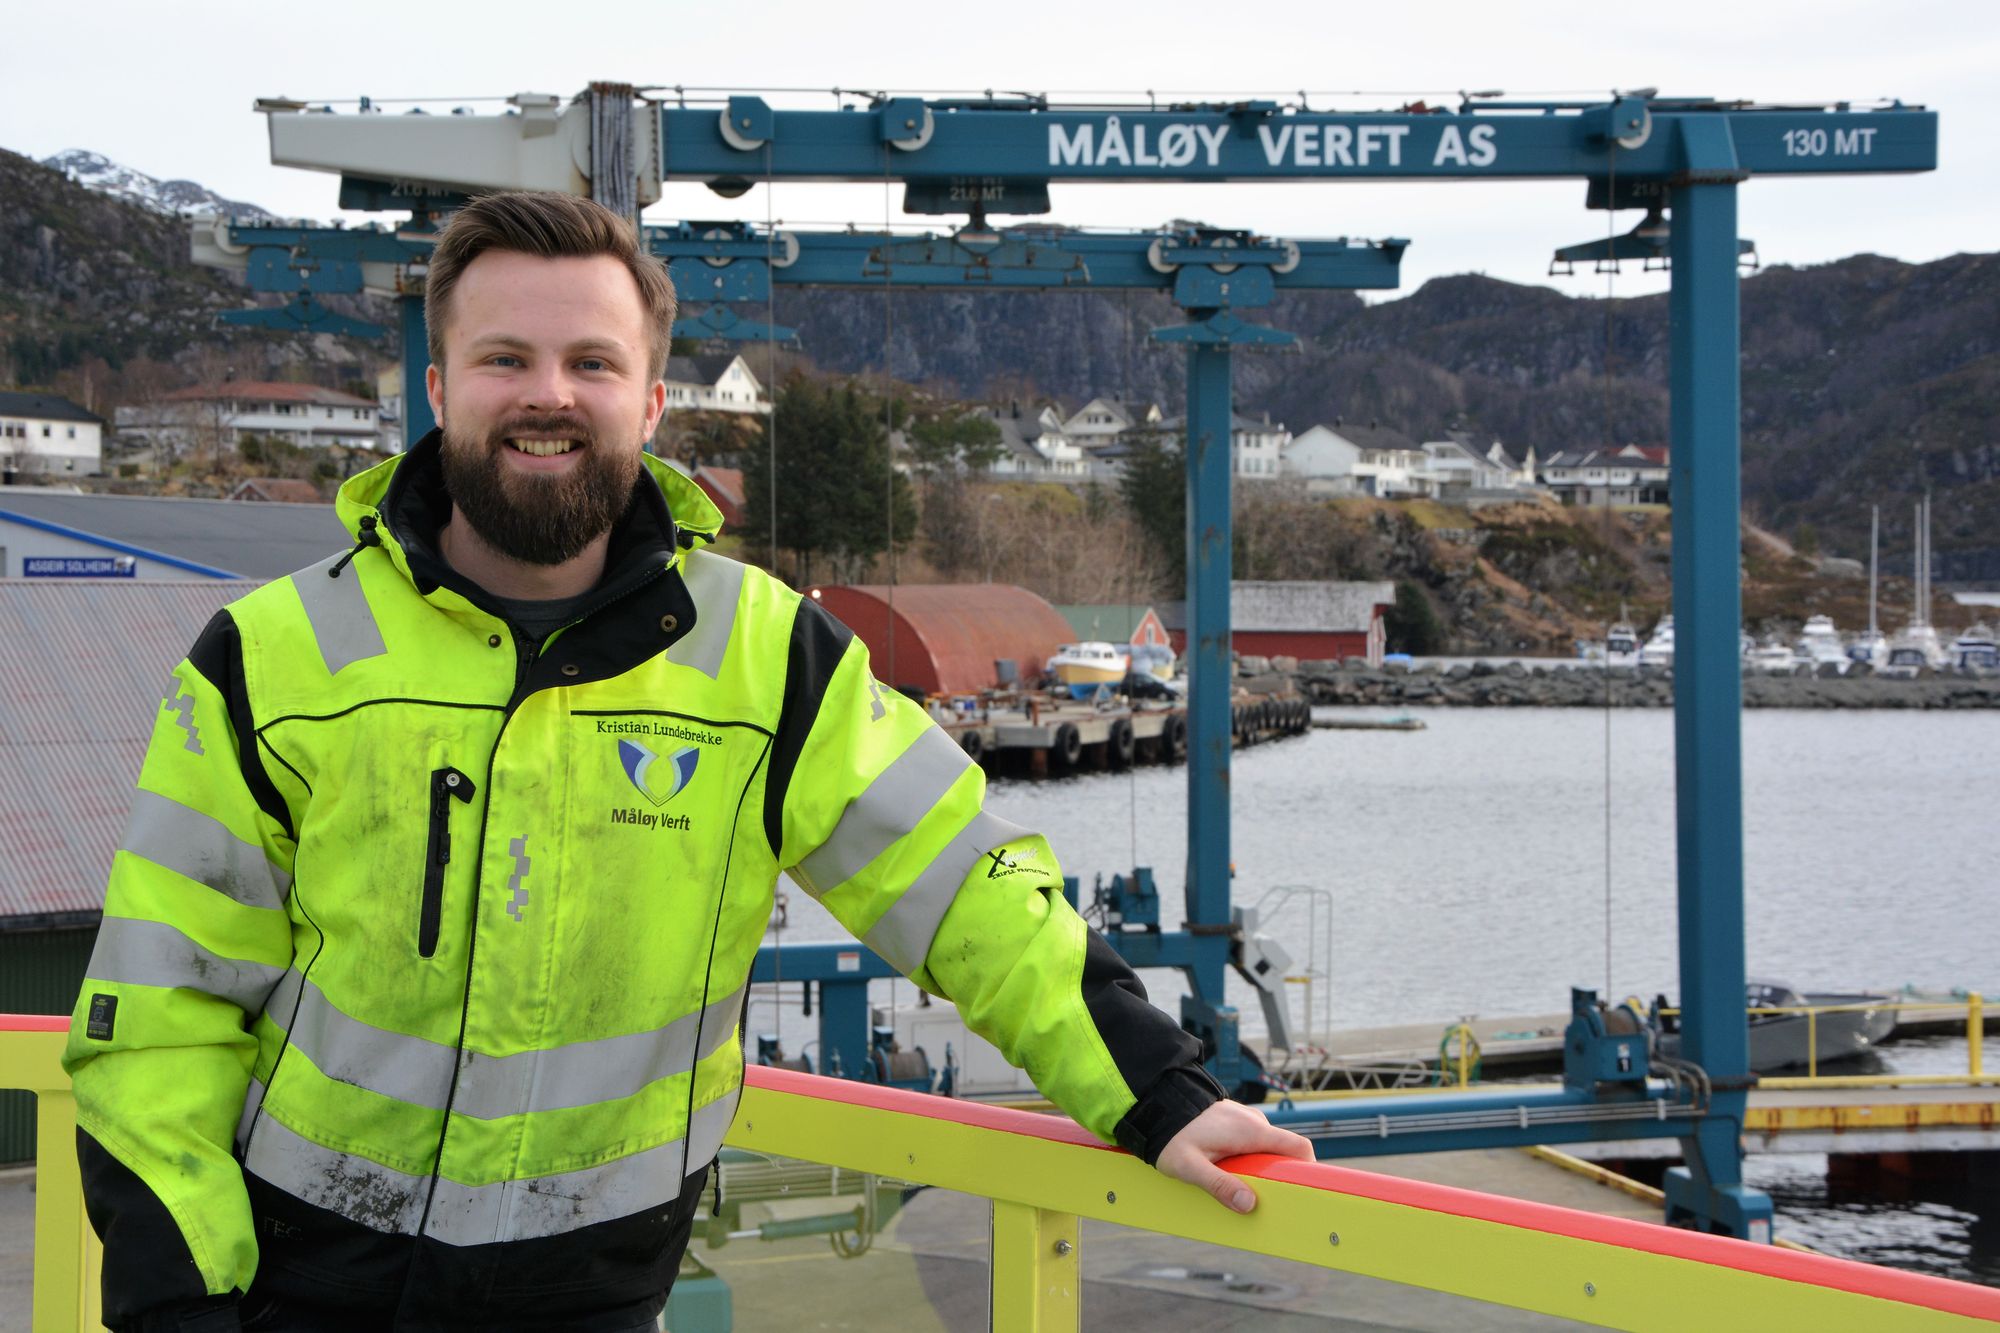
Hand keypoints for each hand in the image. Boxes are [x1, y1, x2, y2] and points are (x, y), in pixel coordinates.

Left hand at [1154, 1100, 1313, 1213]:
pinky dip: (1248, 1156)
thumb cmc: (1171, 1135)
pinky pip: (1252, 1141)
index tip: (1305, 1190)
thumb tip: (1249, 1204)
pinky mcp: (1234, 1120)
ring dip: (1260, 1167)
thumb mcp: (1190, 1167)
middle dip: (1278, 1175)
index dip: (1309, 1168)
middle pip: (1283, 1152)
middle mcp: (1254, 1122)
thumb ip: (1220, 1186)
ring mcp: (1245, 1119)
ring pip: (1266, 1147)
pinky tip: (1228, 1169)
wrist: (1155, 1102)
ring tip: (1239, 1186)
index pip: (1299, 1147)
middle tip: (1264, 1198)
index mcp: (1252, 1131)